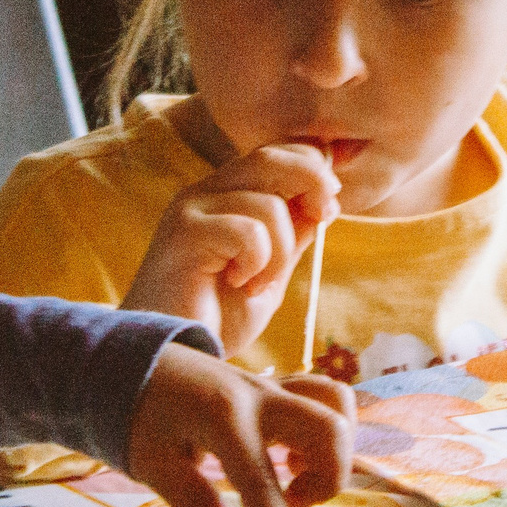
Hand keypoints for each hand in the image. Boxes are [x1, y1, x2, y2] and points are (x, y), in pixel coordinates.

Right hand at [122, 144, 340, 350]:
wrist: (174, 355)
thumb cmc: (217, 316)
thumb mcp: (271, 270)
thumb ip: (294, 232)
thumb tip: (330, 199)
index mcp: (227, 194)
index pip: (277, 151)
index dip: (314, 166)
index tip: (332, 206)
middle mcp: (207, 191)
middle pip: (272, 156)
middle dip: (314, 183)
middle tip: (324, 219)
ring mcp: (193, 207)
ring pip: (269, 205)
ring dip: (282, 253)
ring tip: (257, 285)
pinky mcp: (185, 231)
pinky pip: (249, 232)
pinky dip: (258, 263)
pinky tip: (239, 284)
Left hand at [124, 342, 353, 506]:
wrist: (133, 360)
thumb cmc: (138, 415)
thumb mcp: (155, 464)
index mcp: (223, 419)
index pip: (263, 483)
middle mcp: (259, 397)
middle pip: (330, 431)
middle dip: (327, 480)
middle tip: (290, 501)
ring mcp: (273, 385)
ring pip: (337, 405)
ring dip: (332, 449)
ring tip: (295, 473)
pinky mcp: (277, 383)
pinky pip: (326, 395)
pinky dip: (326, 426)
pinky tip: (294, 451)